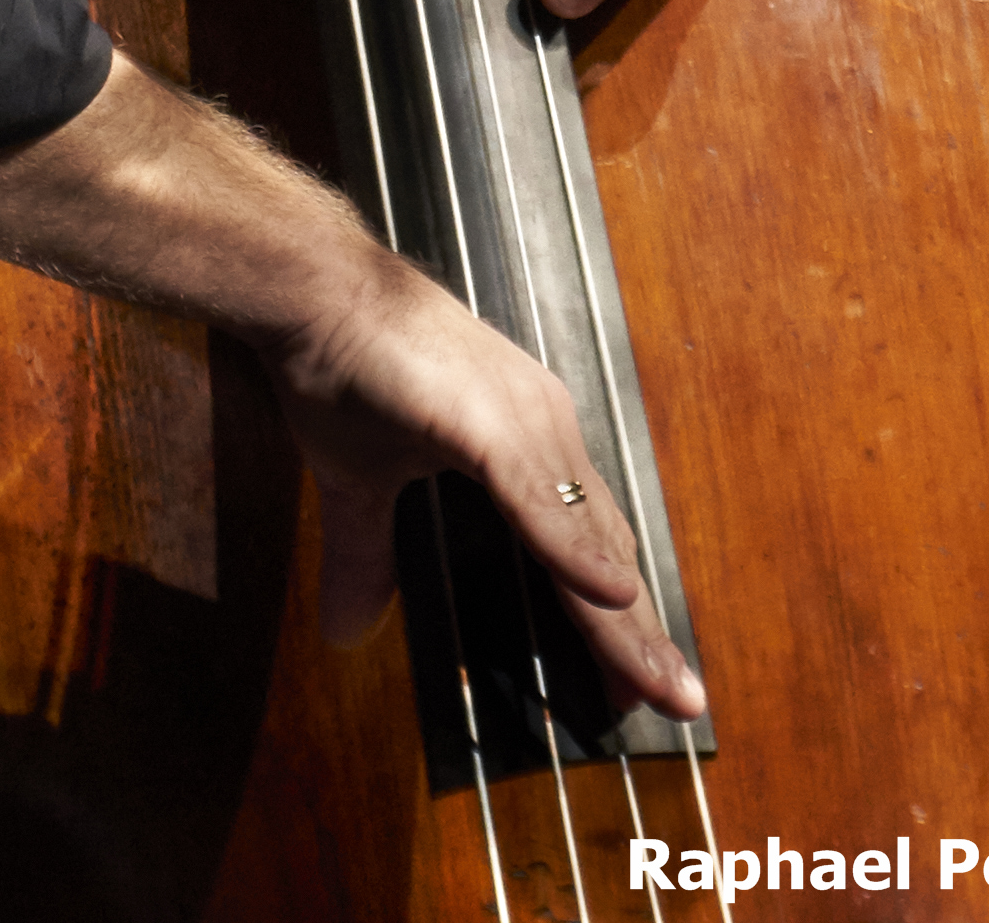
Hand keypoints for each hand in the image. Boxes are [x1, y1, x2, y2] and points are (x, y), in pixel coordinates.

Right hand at [269, 240, 703, 712]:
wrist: (310, 287)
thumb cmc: (341, 365)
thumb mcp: (359, 483)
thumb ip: (368, 556)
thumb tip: (348, 635)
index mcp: (523, 439)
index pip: (587, 540)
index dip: (615, 614)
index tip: (643, 679)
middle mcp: (540, 425)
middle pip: (604, 545)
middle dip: (640, 632)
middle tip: (678, 701)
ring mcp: (520, 418)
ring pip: (585, 534)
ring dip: (625, 618)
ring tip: (657, 683)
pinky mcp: (483, 417)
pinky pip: (538, 496)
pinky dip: (574, 550)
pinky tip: (609, 597)